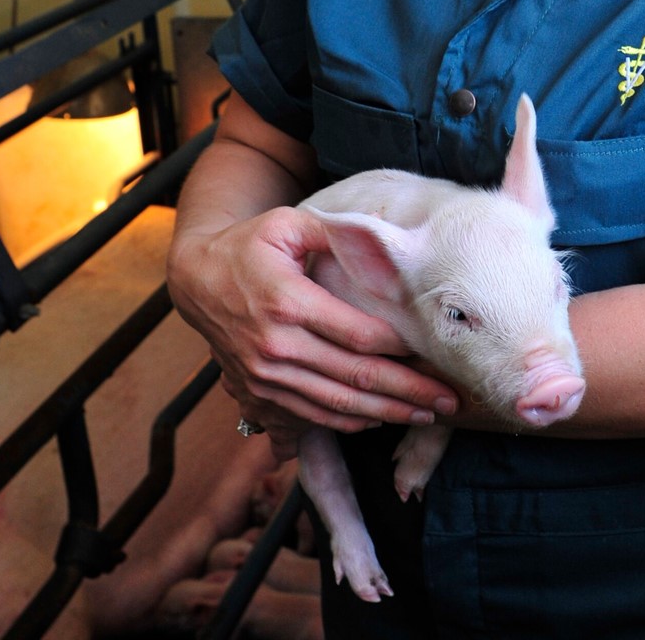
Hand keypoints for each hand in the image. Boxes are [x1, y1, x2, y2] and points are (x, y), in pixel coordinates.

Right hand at [167, 204, 457, 456]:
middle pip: (356, 377)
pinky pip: (314, 415)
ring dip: (388, 414)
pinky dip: (353, 422)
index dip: (401, 348)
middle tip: (449, 400)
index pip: (358, 335)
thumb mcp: (286, 223)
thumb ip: (334, 232)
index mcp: (287, 302)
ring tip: (428, 416)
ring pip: (338, 405)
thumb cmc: (248, 246)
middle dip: (409, 392)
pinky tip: (384, 418)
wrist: (195, 280)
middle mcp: (276, 345)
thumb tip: (383, 242)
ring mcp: (266, 374)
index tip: (435, 352)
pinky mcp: (261, 391)